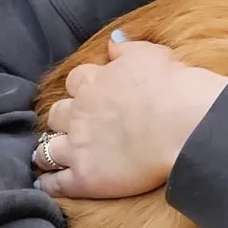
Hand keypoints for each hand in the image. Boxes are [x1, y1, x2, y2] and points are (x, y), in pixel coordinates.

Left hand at [34, 34, 227, 198]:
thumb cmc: (171, 86)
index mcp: (94, 83)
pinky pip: (57, 183)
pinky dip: (50, 184)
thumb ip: (127, 48)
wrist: (182, 122)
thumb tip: (113, 41)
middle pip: (56, 114)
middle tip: (69, 126)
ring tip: (47, 158)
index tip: (86, 93)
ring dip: (46, 153)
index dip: (80, 88)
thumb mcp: (149, 54)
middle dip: (61, 120)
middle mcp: (79, 113)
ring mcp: (78, 147)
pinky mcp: (84, 178)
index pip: (75, 81)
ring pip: (47, 150)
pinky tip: (47, 186)